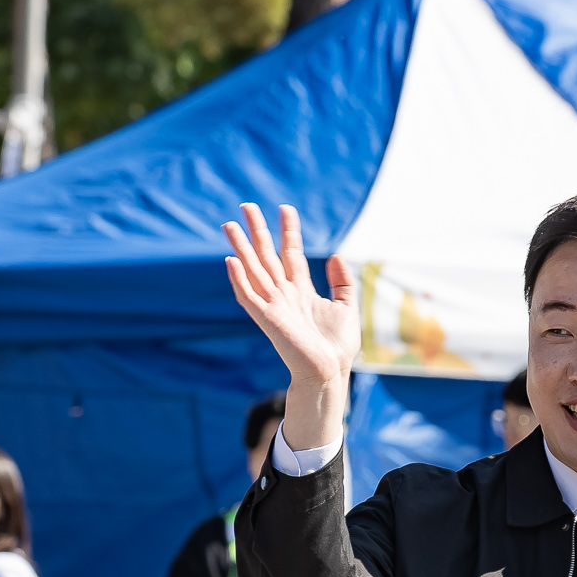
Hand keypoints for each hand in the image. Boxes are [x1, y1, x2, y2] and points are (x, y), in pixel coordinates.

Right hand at [223, 203, 356, 450]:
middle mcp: (284, 294)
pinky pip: (248, 296)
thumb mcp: (347, 306)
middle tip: (247, 205)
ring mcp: (273, 305)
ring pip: (253, 270)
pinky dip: (239, 279)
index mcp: (301, 290)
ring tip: (229, 225)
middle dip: (257, 230)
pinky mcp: (267, 319)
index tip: (285, 208)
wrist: (330, 371)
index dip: (288, 231)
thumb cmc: (337, 346)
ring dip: (241, 247)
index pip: (291, 253)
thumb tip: (335, 255)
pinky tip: (231, 260)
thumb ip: (342, 281)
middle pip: (266, 255)